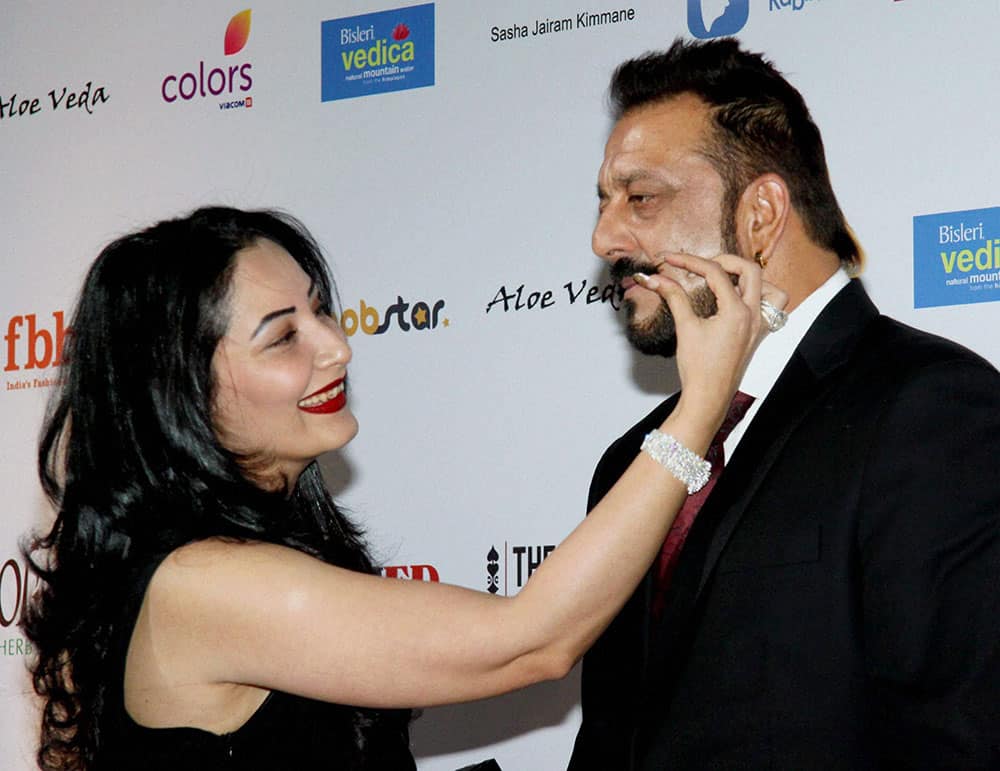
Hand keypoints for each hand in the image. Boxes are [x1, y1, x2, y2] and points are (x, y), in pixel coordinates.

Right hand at [635, 253, 786, 431]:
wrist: (708, 397)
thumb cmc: (698, 368)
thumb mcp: (685, 327)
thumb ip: (673, 296)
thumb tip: (654, 278)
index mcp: (737, 312)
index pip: (715, 273)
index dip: (690, 261)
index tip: (671, 259)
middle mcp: (753, 316)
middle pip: (749, 270)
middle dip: (724, 261)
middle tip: (701, 265)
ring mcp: (759, 326)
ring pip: (770, 288)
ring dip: (750, 278)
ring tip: (727, 279)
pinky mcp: (757, 335)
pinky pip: (771, 308)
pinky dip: (758, 297)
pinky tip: (738, 299)